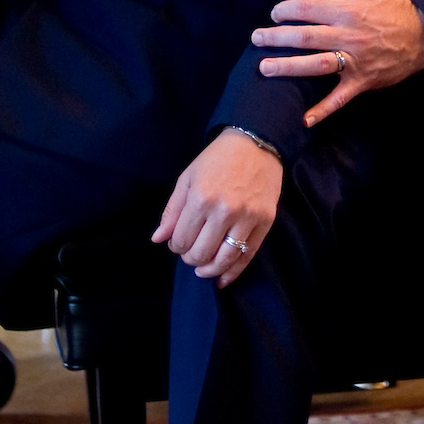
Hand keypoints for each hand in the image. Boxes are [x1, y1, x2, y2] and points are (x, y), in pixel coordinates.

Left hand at [153, 130, 280, 286]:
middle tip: (190, 253)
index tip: (177, 242)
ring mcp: (247, 218)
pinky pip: (248, 256)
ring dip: (209, 269)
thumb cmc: (216, 159)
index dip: (175, 246)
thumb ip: (172, 211)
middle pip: (201, 253)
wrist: (255, 144)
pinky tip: (222, 279)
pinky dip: (233, 272)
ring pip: (224, 259)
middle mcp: (224, 211)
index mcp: (201, 199)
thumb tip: (158, 239)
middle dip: (191, 258)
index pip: (181, 239)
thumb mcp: (187, 178)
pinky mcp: (265, 222)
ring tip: (203, 269)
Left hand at [251, 0, 423, 126]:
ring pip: (315, 65)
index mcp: (347, 11)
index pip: (308, 9)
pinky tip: (304, 119)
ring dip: (288, 67)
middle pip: (305, 37)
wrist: (423, 35)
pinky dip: (322, 110)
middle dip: (276, 37)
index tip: (275, 13)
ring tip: (265, 68)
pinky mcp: (360, 82)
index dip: (287, 10)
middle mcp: (347, 36)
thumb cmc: (393, 7)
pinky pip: (339, 98)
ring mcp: (353, 61)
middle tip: (256, 38)